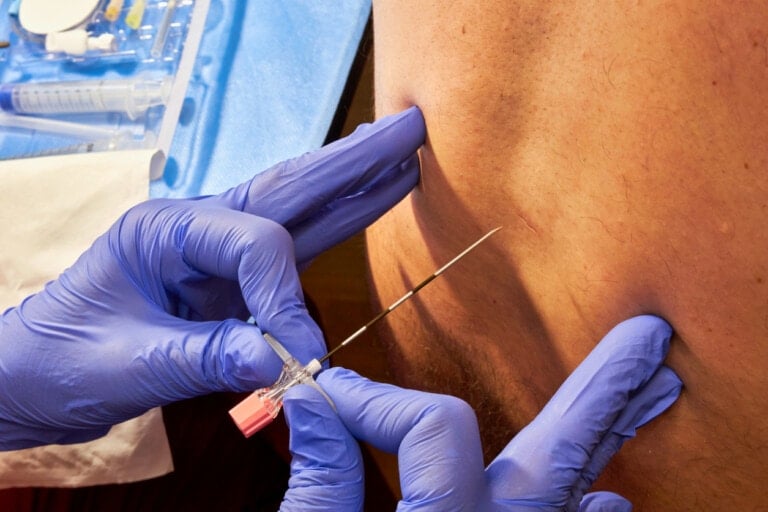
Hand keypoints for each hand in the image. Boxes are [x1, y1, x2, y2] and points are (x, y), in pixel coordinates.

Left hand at [0, 107, 424, 449]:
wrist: (33, 377)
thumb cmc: (61, 363)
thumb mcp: (128, 364)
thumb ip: (206, 358)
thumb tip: (280, 361)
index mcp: (162, 228)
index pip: (254, 244)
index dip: (285, 298)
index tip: (299, 356)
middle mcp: (196, 224)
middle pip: (288, 187)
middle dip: (352, 160)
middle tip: (410, 129)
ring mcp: (218, 247)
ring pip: (300, 208)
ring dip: (355, 182)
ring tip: (405, 155)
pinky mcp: (233, 276)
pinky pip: (297, 247)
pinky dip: (340, 222)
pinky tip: (373, 199)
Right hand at [281, 315, 682, 510]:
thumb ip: (319, 487)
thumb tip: (315, 404)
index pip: (433, 431)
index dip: (375, 398)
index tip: (327, 393)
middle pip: (558, 461)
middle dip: (599, 396)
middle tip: (649, 343)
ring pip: (574, 500)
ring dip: (605, 444)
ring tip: (646, 396)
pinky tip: (606, 498)